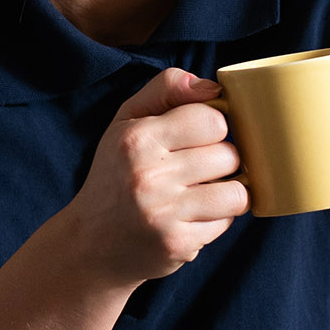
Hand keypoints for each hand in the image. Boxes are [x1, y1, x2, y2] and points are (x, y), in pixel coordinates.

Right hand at [58, 67, 248, 288]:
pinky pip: (227, 223)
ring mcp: (164, 212)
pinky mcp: (178, 243)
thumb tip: (213, 86)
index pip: (211, 119)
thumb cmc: (116, 175)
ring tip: (201, 193)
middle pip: (229, 154)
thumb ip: (164, 90)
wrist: (91, 242)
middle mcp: (148, 174)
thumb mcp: (125, 123)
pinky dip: (215, 219)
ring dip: (226, 192)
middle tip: (196, 170)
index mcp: (137, 138)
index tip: (198, 138)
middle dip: (220, 161)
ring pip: (237, 191)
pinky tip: (190, 218)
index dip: (211, 127)